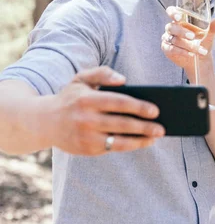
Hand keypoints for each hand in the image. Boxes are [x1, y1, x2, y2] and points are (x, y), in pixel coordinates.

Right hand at [44, 66, 164, 154]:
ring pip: (118, 141)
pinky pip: (112, 148)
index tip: (156, 110)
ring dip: (140, 140)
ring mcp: (85, 136)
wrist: (44, 121)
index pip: (118, 102)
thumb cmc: (71, 97)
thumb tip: (123, 79)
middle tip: (162, 128)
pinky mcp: (86, 149)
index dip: (139, 107)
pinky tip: (142, 141)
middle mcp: (85, 119)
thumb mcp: (81, 79)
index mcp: (87, 99)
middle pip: (122, 123)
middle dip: (144, 127)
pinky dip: (129, 146)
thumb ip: (102, 73)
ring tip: (155, 137)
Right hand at [161, 6, 214, 71]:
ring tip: (199, 50)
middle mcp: (172, 28)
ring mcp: (168, 38)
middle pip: (172, 27)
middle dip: (182, 32)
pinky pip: (171, 49)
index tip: (179, 17)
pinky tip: (191, 54)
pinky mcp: (167, 48)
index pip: (171, 11)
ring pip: (174, 40)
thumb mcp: (209, 35)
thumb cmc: (203, 42)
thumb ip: (212, 28)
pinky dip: (182, 51)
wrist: (201, 58)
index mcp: (180, 20)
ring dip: (187, 45)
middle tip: (193, 36)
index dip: (172, 12)